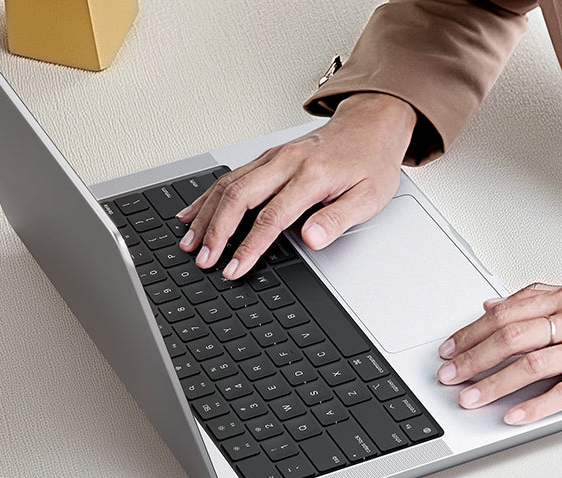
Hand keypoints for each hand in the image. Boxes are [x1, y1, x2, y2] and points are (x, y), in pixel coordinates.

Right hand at [175, 92, 416, 277]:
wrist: (371, 126)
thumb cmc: (370, 162)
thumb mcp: (369, 198)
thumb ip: (338, 220)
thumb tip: (312, 239)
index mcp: (311, 176)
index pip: (271, 217)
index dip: (249, 247)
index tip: (235, 267)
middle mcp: (286, 162)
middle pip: (240, 197)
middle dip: (216, 231)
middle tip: (204, 258)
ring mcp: (273, 157)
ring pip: (229, 184)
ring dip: (205, 215)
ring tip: (190, 242)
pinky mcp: (267, 157)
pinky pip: (231, 176)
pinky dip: (208, 196)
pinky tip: (193, 212)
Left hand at [436, 283, 561, 422]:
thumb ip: (541, 300)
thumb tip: (493, 304)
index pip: (508, 311)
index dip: (472, 331)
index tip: (450, 348)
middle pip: (512, 335)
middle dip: (473, 357)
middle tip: (448, 375)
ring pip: (531, 363)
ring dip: (494, 383)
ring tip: (469, 398)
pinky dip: (535, 405)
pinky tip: (513, 415)